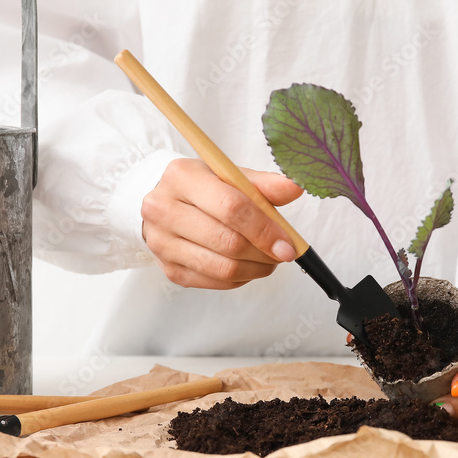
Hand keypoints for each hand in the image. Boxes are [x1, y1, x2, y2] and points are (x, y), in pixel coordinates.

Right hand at [141, 158, 302, 288]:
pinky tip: (249, 265)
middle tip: (284, 253)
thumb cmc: (205, 187)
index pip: (231, 207)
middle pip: (228, 241)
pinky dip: (241, 278)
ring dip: (256, 268)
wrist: (167, 204)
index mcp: (181, 177)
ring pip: (223, 267)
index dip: (264, 229)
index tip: (289, 244)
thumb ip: (264, 184)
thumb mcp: (231, 176)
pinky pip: (216, 282)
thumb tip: (295, 187)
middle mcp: (163, 210)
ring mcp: (162, 243)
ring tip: (269, 259)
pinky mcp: (170, 269)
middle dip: (264, 252)